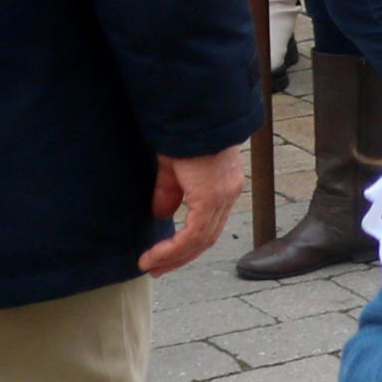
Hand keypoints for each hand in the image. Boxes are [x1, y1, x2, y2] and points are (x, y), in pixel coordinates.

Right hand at [146, 145, 248, 275]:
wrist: (195, 112)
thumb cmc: (184, 132)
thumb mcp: (174, 167)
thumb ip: (170, 191)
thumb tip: (162, 215)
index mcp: (223, 186)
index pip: (210, 225)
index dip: (188, 244)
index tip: (165, 257)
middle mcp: (228, 194)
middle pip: (208, 238)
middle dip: (181, 257)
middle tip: (158, 269)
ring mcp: (224, 195)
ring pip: (202, 239)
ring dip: (174, 257)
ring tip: (152, 266)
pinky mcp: (212, 196)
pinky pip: (195, 233)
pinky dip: (174, 248)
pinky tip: (155, 255)